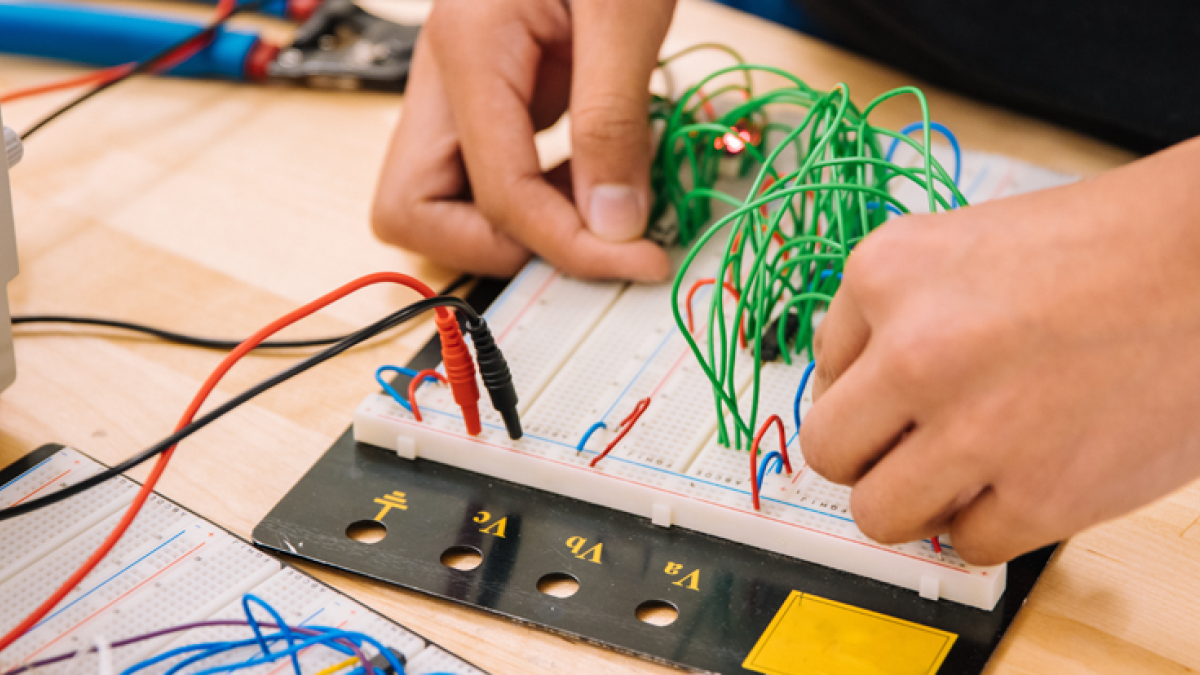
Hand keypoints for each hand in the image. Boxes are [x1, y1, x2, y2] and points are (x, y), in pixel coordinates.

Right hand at [371, 0, 674, 279]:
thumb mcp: (627, 14)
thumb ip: (614, 125)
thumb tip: (612, 227)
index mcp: (468, 49)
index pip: (497, 194)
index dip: (567, 245)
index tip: (636, 260)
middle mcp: (443, 73)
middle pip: (410, 209)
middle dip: (495, 245)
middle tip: (582, 241)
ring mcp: (457, 84)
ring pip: (436, 197)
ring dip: (509, 225)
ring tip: (596, 205)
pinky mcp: (485, 91)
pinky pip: (483, 171)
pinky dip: (531, 194)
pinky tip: (591, 174)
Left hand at [801, 137, 1199, 564]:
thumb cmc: (1100, 250)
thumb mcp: (959, 248)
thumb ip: (888, 318)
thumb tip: (849, 397)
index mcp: (885, 274)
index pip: (821, 373)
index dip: (867, 390)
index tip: (907, 392)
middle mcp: (915, 352)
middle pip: (829, 453)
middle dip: (870, 456)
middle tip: (917, 443)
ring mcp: (975, 428)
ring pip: (879, 516)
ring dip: (917, 503)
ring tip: (966, 469)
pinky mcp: (1042, 494)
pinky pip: (970, 545)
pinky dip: (993, 523)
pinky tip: (1027, 476)